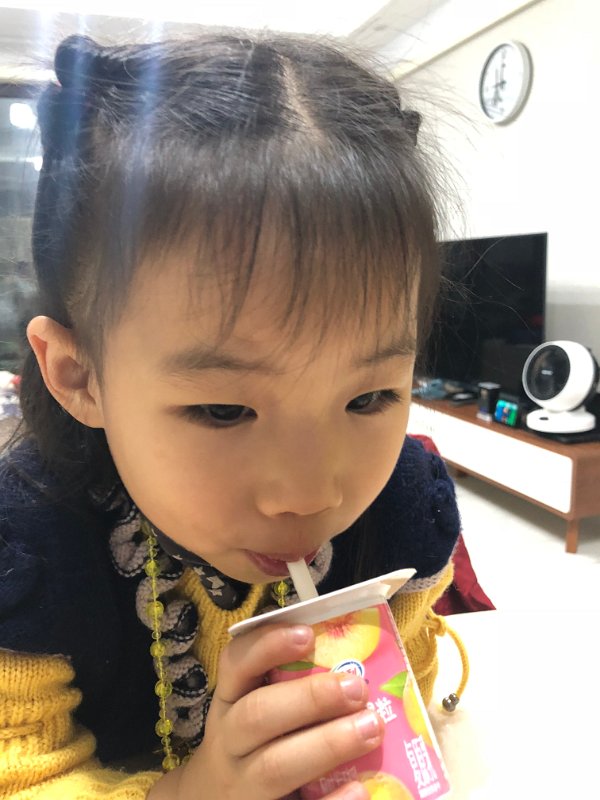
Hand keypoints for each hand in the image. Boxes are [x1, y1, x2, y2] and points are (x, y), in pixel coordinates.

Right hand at [150, 623, 383, 799]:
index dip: (267, 645)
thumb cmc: (250, 743)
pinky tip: (360, 788)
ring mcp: (243, 784)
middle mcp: (229, 741)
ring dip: (327, 745)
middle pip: (258, 715)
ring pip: (275, 766)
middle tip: (357, 688)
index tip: (306, 634)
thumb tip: (358, 651)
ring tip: (372, 727)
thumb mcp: (253, 707)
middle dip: (310, 698)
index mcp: (230, 701)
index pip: (235, 664)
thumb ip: (289, 683)